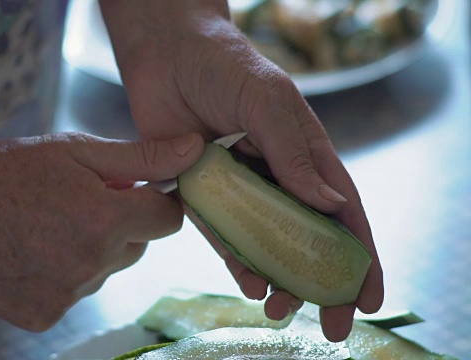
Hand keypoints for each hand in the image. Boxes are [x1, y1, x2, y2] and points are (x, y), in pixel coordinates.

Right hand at [0, 132, 203, 330]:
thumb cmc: (12, 169)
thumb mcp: (78, 151)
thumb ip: (142, 157)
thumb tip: (196, 150)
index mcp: (105, 219)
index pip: (167, 219)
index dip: (155, 201)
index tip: (134, 191)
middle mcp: (91, 264)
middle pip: (136, 246)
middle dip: (120, 225)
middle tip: (78, 204)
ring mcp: (66, 295)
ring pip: (104, 270)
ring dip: (90, 251)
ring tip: (48, 226)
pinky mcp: (42, 315)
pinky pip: (73, 293)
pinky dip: (62, 275)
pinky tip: (32, 252)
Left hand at [101, 0, 382, 341]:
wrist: (167, 55)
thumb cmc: (224, 65)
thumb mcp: (267, 100)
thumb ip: (294, 152)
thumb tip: (332, 207)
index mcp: (306, 155)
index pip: (342, 212)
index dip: (360, 255)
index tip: (369, 296)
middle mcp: (277, 178)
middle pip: (308, 239)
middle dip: (323, 283)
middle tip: (332, 323)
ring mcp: (241, 190)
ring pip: (267, 246)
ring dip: (279, 280)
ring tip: (280, 308)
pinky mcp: (204, 195)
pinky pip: (224, 236)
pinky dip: (238, 263)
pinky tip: (250, 284)